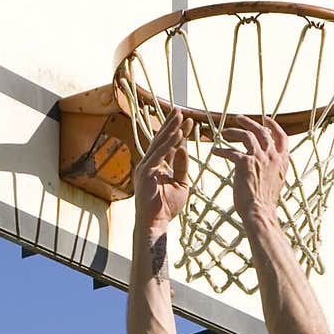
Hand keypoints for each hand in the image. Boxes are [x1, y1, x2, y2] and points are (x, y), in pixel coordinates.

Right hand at [133, 109, 192, 231]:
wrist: (155, 223)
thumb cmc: (166, 207)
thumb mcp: (180, 184)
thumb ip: (182, 167)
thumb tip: (184, 149)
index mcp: (156, 166)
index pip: (168, 145)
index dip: (177, 133)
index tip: (188, 122)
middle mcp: (148, 164)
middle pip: (161, 140)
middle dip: (171, 125)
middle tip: (181, 111)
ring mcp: (145, 167)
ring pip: (159, 144)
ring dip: (170, 129)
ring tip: (180, 116)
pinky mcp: (145, 172)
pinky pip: (159, 155)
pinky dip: (168, 144)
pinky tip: (177, 134)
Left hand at [213, 115, 288, 219]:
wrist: (259, 212)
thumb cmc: (265, 202)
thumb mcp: (276, 181)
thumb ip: (273, 168)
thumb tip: (268, 161)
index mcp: (282, 161)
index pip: (282, 137)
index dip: (274, 126)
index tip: (266, 120)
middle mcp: (272, 157)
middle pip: (262, 131)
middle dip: (249, 122)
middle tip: (239, 118)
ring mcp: (260, 158)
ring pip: (246, 136)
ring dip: (233, 132)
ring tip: (224, 132)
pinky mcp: (245, 162)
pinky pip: (230, 151)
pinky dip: (221, 150)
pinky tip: (214, 151)